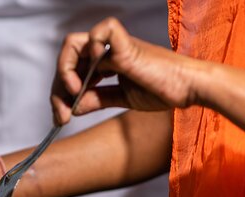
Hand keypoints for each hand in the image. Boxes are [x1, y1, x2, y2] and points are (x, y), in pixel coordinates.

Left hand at [51, 17, 200, 124]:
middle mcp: (106, 51)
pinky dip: (90, 46)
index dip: (61, 94)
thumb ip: (98, 100)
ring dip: (65, 72)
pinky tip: (92, 73)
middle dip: (58, 90)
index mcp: (105, 63)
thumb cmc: (162, 90)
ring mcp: (115, 47)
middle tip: (61, 114)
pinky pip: (102, 31)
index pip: (71, 71)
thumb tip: (73, 107)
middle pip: (67, 61)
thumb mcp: (122, 99)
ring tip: (73, 93)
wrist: (186, 89)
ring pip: (74, 45)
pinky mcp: (126, 45)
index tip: (62, 116)